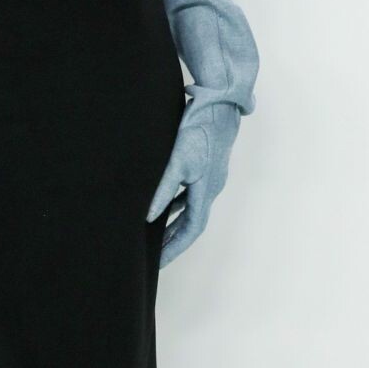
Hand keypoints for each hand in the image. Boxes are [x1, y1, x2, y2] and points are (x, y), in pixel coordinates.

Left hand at [146, 99, 239, 267]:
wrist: (220, 104)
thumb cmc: (199, 129)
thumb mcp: (176, 161)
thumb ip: (163, 190)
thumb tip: (148, 217)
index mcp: (205, 191)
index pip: (190, 231)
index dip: (175, 248)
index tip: (159, 263)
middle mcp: (210, 189)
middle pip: (191, 225)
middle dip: (173, 242)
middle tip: (154, 258)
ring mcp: (209, 179)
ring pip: (191, 211)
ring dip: (175, 226)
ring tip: (156, 239)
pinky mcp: (205, 169)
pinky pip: (190, 196)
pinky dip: (177, 207)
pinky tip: (165, 208)